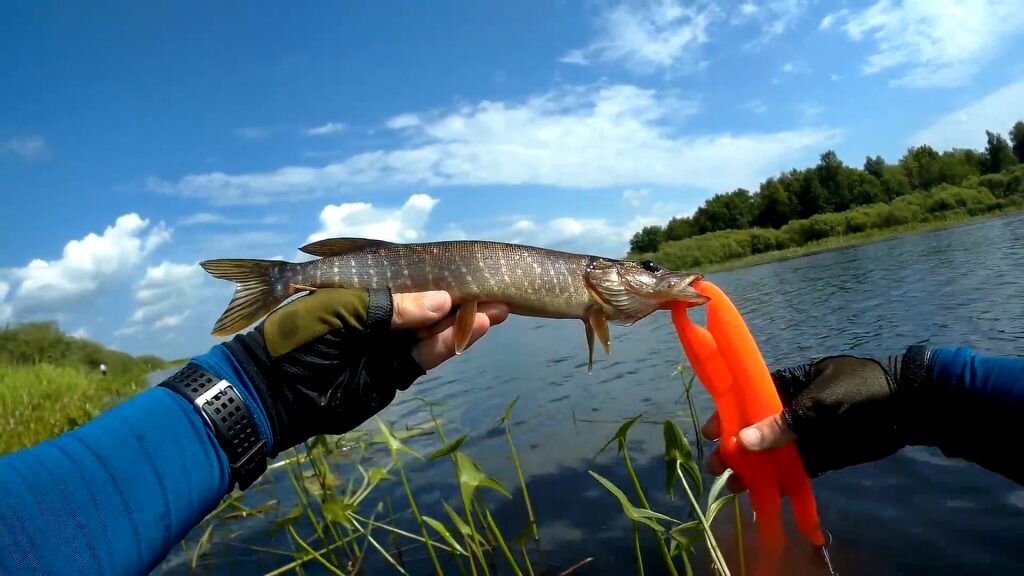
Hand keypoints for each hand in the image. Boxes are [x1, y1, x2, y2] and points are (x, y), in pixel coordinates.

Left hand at [222, 288, 508, 455]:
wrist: (275, 392)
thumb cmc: (297, 337)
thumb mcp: (341, 308)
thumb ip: (391, 304)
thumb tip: (442, 300)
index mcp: (361, 290)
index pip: (406, 278)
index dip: (437, 276)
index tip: (468, 267)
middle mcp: (379, 317)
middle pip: (428, 305)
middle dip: (461, 298)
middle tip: (495, 290)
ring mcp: (389, 346)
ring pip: (434, 331)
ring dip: (465, 320)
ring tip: (497, 308)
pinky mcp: (396, 374)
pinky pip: (428, 356)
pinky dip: (451, 343)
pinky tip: (475, 328)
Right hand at [701, 346, 938, 492]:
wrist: (910, 408)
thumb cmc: (861, 391)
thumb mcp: (819, 403)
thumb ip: (782, 424)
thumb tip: (742, 441)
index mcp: (788, 383)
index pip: (749, 397)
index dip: (729, 414)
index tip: (710, 432)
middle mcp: (792, 409)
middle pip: (756, 429)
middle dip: (736, 446)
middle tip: (717, 466)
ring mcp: (806, 434)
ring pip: (772, 453)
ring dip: (754, 468)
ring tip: (734, 486)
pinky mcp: (821, 456)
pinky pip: (794, 470)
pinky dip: (780, 482)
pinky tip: (762, 495)